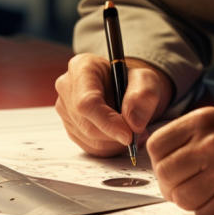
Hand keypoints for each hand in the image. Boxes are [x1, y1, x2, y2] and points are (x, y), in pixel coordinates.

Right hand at [55, 53, 172, 155]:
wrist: (129, 91)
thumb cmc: (135, 83)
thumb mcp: (148, 81)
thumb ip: (144, 96)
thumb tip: (133, 123)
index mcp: (82, 67)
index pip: (87, 102)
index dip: (107, 122)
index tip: (129, 135)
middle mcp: (67, 87)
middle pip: (86, 124)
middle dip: (115, 135)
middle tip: (139, 134)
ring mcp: (65, 109)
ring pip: (89, 139)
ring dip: (115, 142)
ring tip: (134, 131)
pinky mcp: (70, 127)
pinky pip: (90, 147)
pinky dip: (110, 147)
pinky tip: (121, 134)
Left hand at [146, 107, 213, 214]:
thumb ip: (187, 140)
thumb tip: (156, 164)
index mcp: (206, 121)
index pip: (156, 146)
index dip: (161, 161)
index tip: (173, 167)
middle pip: (164, 175)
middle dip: (173, 185)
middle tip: (190, 185)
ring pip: (180, 199)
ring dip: (191, 201)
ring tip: (210, 192)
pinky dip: (209, 212)